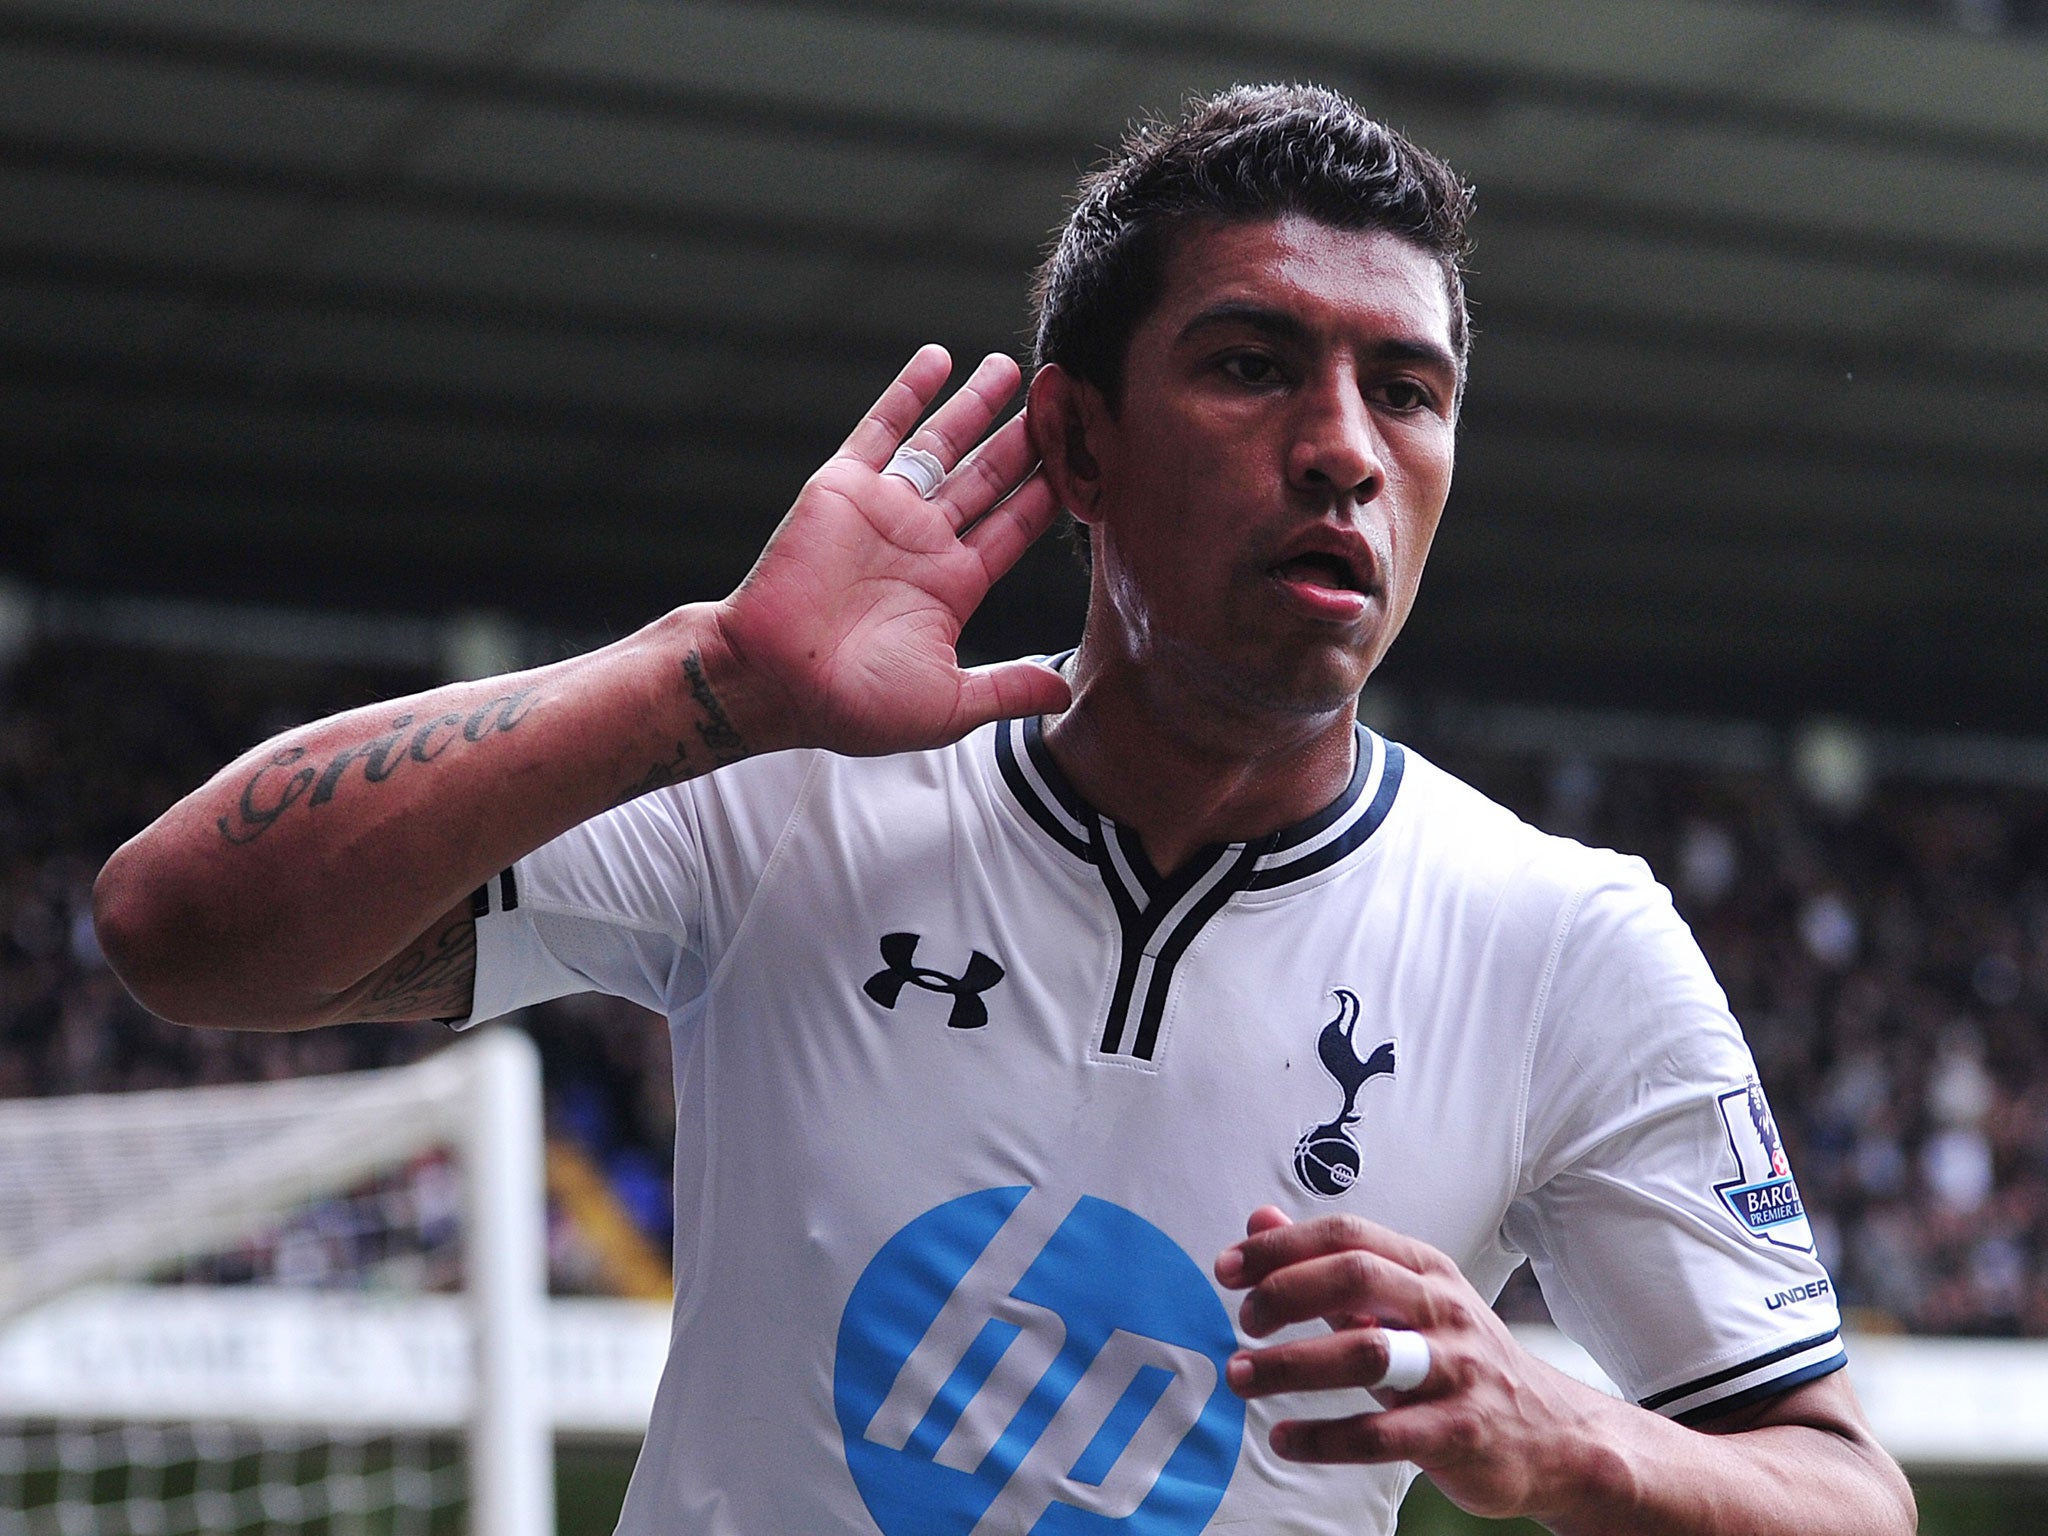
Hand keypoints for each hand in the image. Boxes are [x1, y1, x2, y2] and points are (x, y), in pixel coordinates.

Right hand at [712, 345, 1072, 755]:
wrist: (771, 682)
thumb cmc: (852, 707)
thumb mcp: (948, 706)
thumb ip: (1007, 689)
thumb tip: (1067, 693)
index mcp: (953, 586)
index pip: (1014, 527)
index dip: (1048, 492)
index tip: (1085, 459)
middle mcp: (923, 541)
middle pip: (988, 476)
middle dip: (1024, 439)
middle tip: (1061, 397)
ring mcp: (885, 511)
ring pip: (943, 445)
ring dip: (978, 406)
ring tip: (1014, 368)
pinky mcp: (843, 488)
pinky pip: (881, 429)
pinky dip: (909, 393)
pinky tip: (938, 358)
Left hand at [1216, 1207, 1604, 1522]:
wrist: (1554, 1436)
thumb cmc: (1459, 1361)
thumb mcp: (1402, 1302)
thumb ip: (1327, 1264)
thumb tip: (1258, 1220)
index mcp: (1425, 1269)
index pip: (1347, 1236)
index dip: (1282, 1248)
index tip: (1228, 1269)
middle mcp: (1444, 1310)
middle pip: (1356, 1278)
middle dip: (1286, 1293)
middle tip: (1242, 1320)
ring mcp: (1456, 1371)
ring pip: (1366, 1354)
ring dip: (1292, 1364)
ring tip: (1241, 1376)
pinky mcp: (1459, 1433)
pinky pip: (1381, 1434)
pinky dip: (1323, 1437)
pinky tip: (1284, 1440)